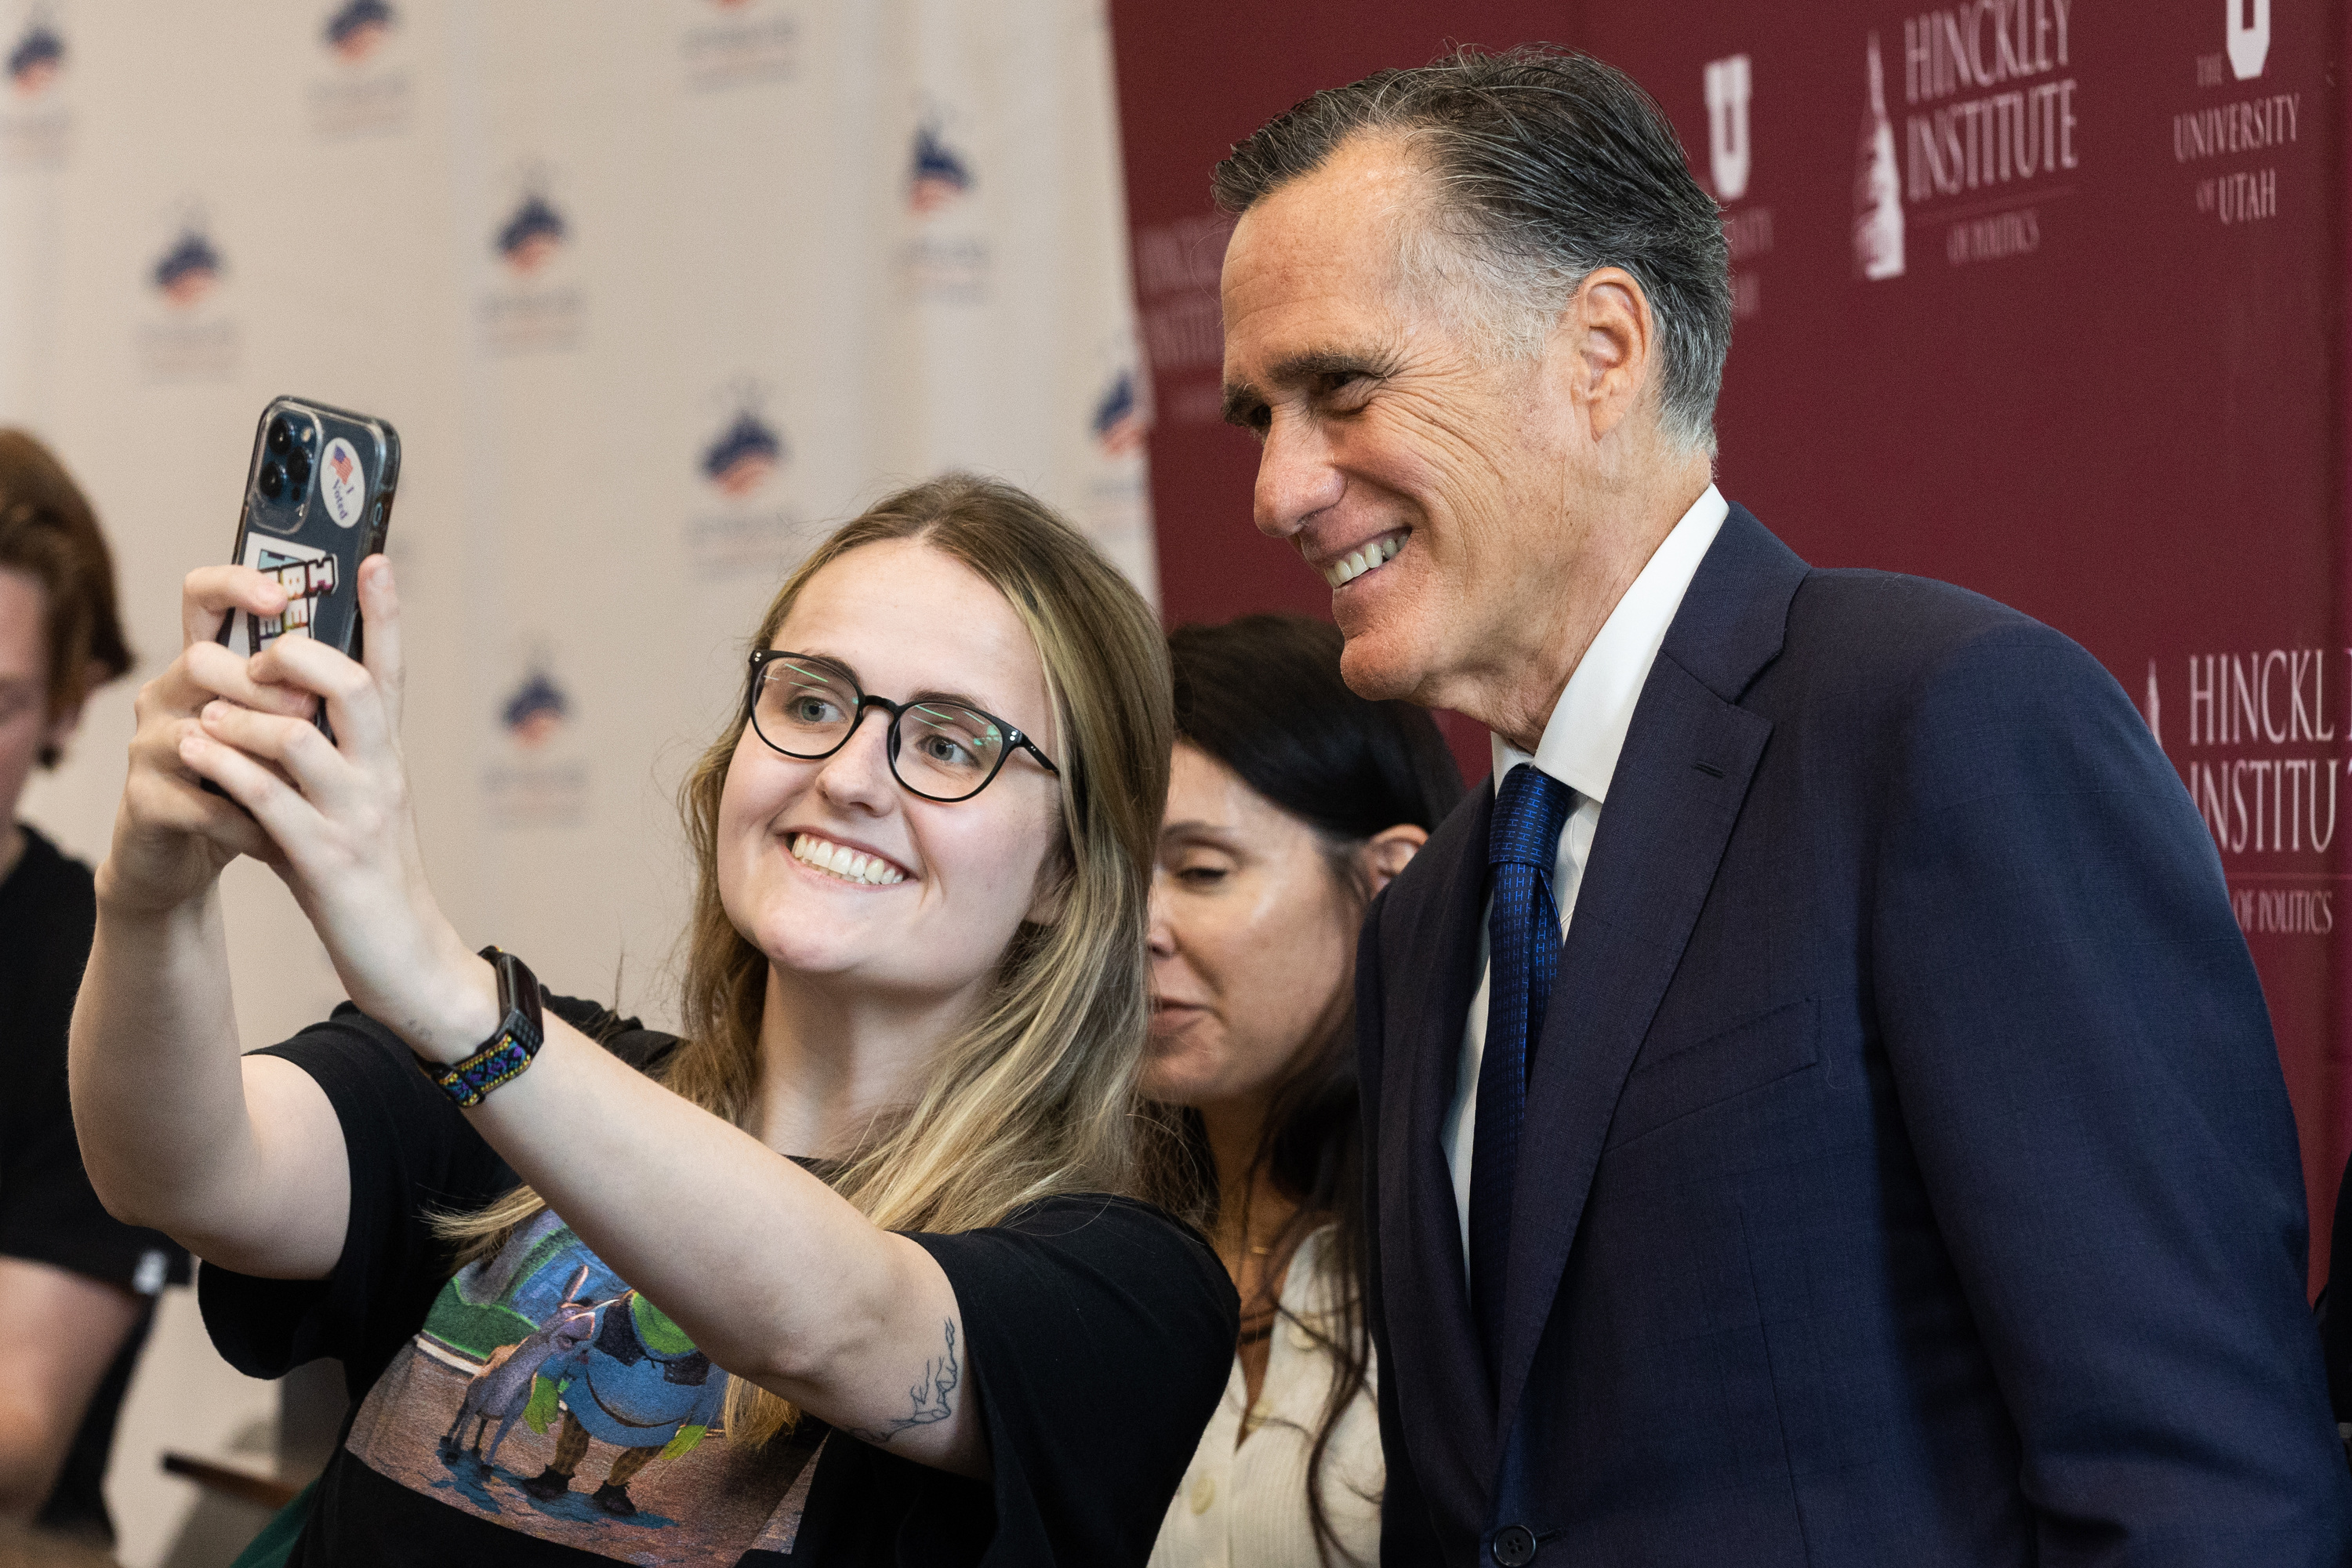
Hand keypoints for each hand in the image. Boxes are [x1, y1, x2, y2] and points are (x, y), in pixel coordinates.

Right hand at [99, 564, 316, 915]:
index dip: (234, 585)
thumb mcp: (289, 732)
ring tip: (302, 777)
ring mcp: (148, 747)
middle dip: (262, 686)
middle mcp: (169, 696)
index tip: (280, 595)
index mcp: (209, 669)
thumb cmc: (253, 786)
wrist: (194, 860)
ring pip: (196, 731)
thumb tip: (374, 637)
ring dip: (257, 753)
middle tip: (309, 709)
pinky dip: (247, 822)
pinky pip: (200, 803)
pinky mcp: (145, 803)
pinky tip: (277, 836)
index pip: (202, 599)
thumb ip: (316, 691)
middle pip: (202, 661)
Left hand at [173, 557, 498, 1057]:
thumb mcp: (350, 803)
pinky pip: (272, 803)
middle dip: (296, 656)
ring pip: (301, 739)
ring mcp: (357, 818)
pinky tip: (197, 752)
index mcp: (388, 758)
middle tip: (253, 652)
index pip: (392, 672)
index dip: (385, 614)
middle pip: (354, 688)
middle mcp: (383, 777)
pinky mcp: (327, 862)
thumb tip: (266, 703)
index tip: (372, 558)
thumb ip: (320, 754)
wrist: (404, 959)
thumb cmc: (365, 877)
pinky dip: (230, 772)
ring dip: (244, 717)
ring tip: (203, 711)